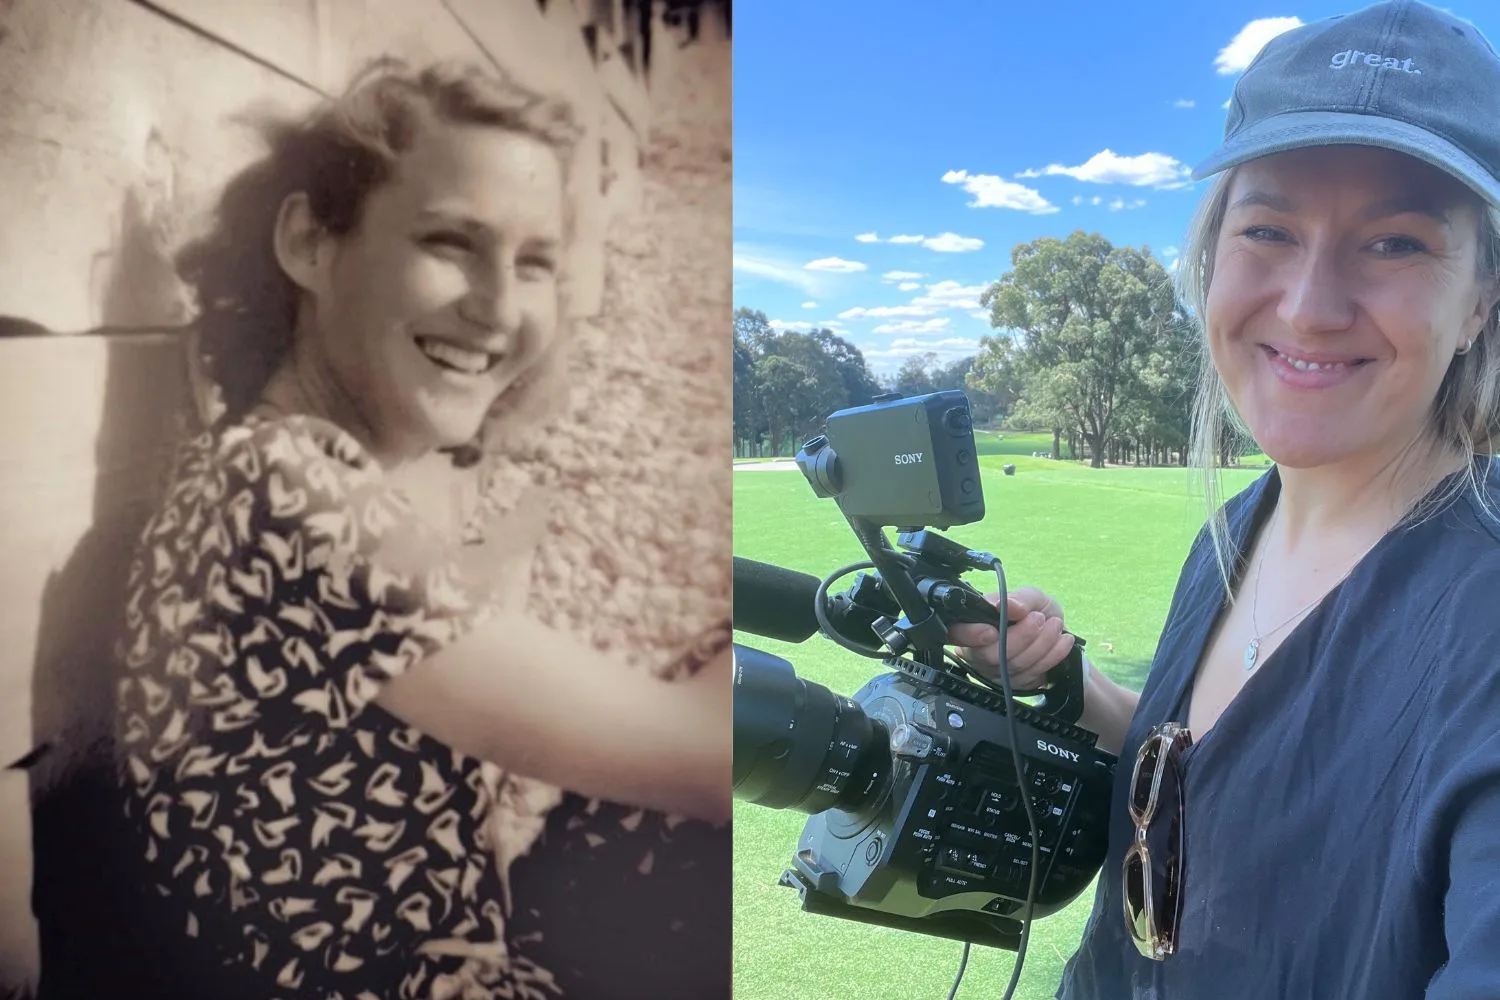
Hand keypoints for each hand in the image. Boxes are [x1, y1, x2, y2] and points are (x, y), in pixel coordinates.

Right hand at [946, 587, 1074, 690]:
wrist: (1057, 632)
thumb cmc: (1036, 612)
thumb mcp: (1030, 596)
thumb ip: (1018, 597)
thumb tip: (1009, 604)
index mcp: (973, 627)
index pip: (957, 634)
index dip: (970, 635)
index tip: (991, 630)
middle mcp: (979, 652)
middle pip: (989, 654)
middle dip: (1019, 637)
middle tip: (1038, 618)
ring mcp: (997, 672)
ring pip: (1013, 665)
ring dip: (1040, 643)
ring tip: (1055, 624)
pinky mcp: (1016, 685)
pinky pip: (1032, 674)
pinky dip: (1052, 655)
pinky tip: (1062, 640)